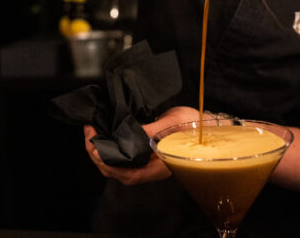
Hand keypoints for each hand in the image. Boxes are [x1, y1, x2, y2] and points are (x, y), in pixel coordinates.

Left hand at [83, 106, 200, 185]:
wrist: (211, 126)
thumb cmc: (195, 127)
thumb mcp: (170, 125)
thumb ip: (148, 130)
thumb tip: (123, 131)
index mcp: (158, 168)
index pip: (126, 174)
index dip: (107, 162)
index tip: (95, 145)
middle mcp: (151, 169)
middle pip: (118, 171)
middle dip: (98, 154)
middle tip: (89, 131)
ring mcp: (149, 163)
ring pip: (120, 165)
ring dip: (103, 150)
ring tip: (93, 131)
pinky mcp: (148, 154)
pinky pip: (125, 156)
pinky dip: (112, 146)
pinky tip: (107, 134)